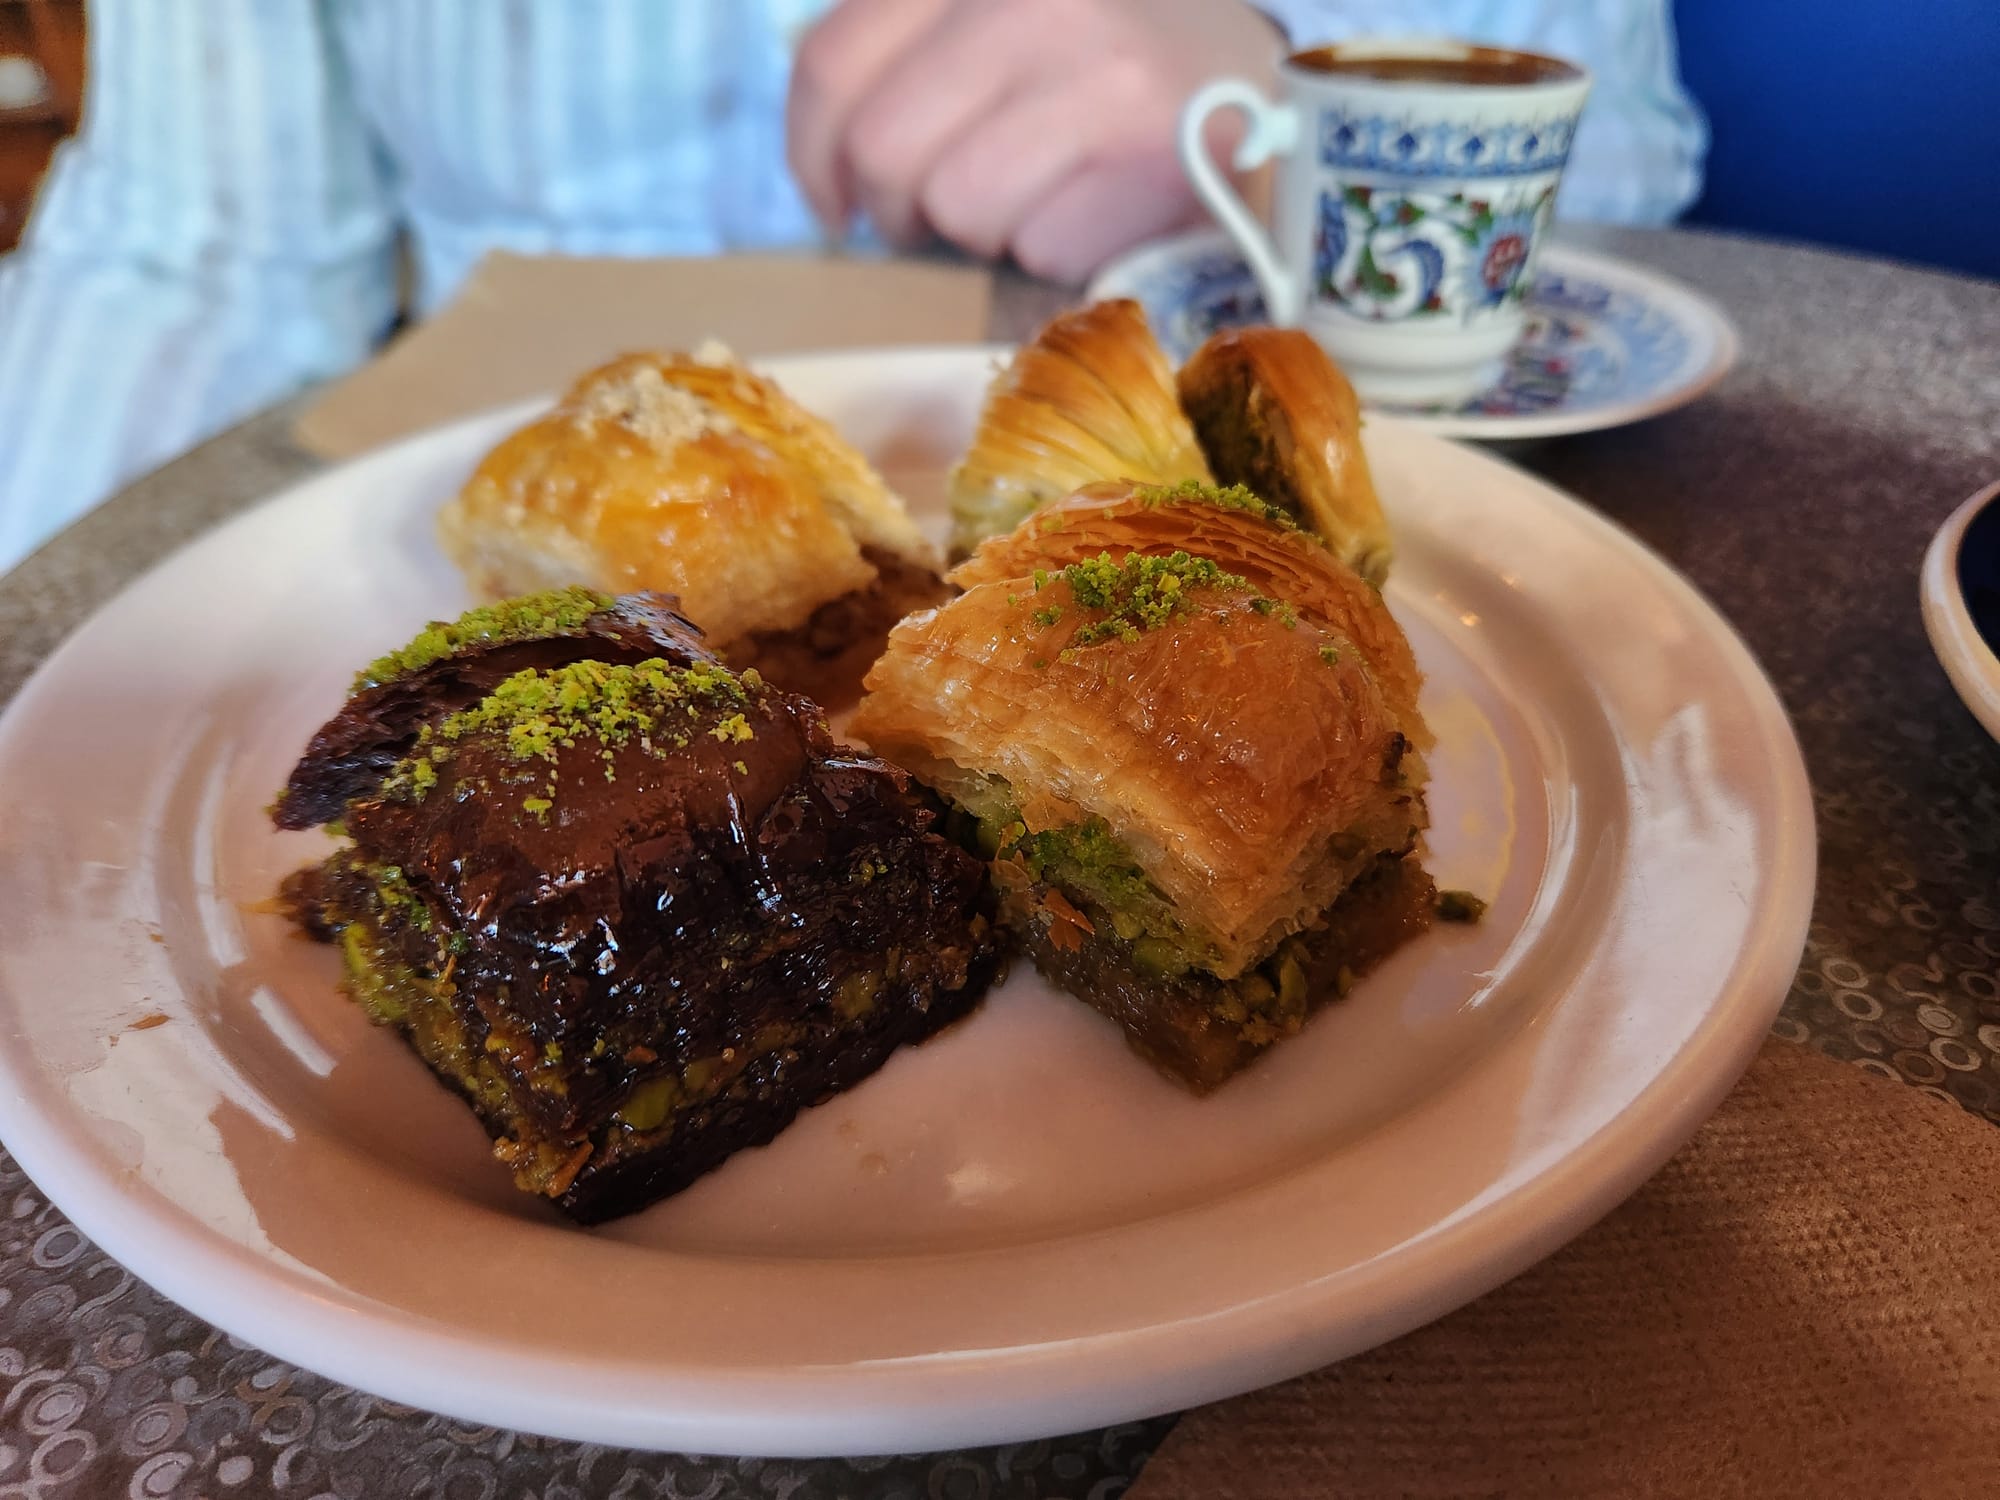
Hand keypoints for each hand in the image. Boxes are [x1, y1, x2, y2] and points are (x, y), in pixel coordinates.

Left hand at [788, 0, 1282, 283]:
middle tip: (936, 216)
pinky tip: (1095, 209)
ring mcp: (1102, 75)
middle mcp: (1038, 1)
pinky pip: (1042, 246)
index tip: (832, 200)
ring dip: (988, 229)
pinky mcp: (1154, 155)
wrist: (1256, 79)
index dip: (812, 153)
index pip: (834, 63)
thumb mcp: (1000, 17)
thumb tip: (826, 154)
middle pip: (885, 151)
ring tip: (1038, 195)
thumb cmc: (1104, 56)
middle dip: (900, 206)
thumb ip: (908, 50)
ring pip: (960, 207)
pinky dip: (1059, 250)